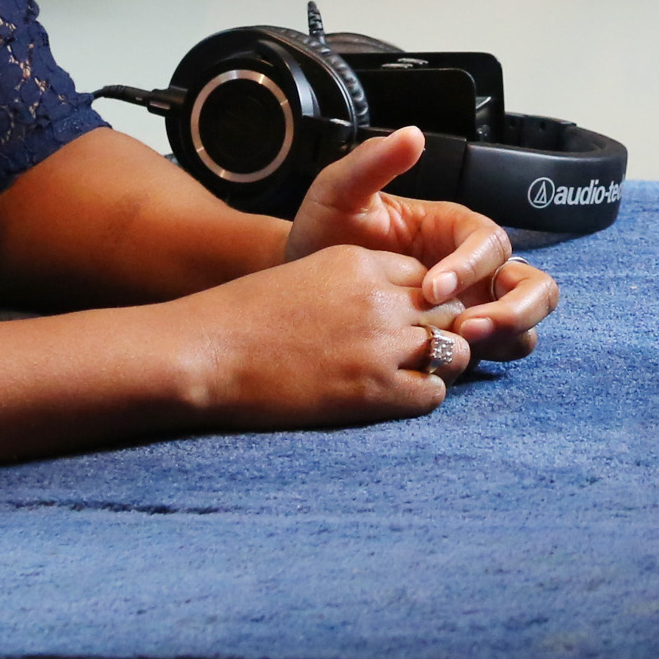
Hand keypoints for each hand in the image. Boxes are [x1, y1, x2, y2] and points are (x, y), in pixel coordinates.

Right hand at [175, 240, 482, 428]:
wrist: (205, 352)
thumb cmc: (239, 318)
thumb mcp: (303, 277)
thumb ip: (349, 283)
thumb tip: (379, 305)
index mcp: (358, 261)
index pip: (427, 275)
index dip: (424, 301)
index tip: (409, 321)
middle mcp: (377, 297)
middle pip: (448, 308)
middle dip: (443, 329)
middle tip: (422, 352)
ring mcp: (378, 343)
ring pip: (453, 349)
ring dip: (441, 364)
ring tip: (415, 375)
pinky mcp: (372, 390)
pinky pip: (432, 392)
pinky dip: (424, 395)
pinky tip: (399, 397)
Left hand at [282, 127, 560, 360]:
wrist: (300, 284)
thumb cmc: (323, 235)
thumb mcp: (339, 194)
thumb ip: (373, 163)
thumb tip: (413, 135)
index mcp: (454, 228)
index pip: (490, 243)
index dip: (470, 266)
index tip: (431, 288)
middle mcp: (475, 268)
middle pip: (533, 285)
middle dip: (515, 309)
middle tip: (468, 329)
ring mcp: (473, 307)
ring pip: (525, 324)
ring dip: (507, 337)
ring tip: (458, 350)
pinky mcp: (461, 343)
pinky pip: (496, 353)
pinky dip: (487, 360)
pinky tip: (442, 365)